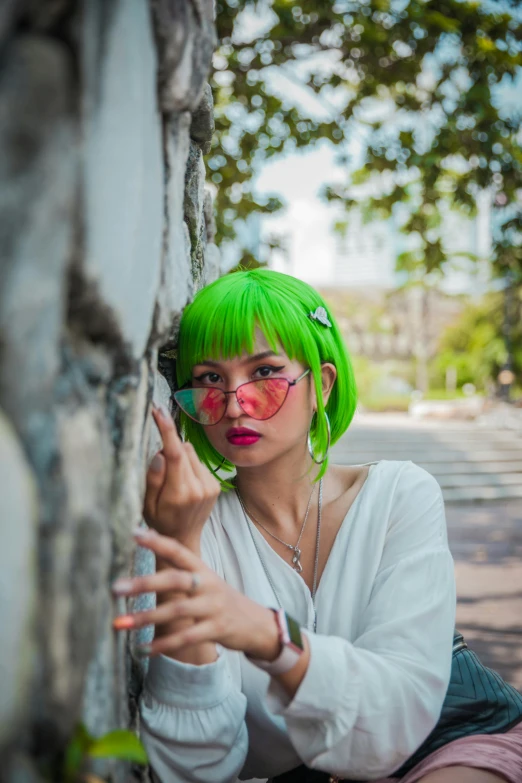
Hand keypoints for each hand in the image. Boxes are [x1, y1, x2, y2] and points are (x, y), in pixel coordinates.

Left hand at [112, 529, 280, 660]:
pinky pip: (187, 638)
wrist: (256, 623)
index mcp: (202, 570)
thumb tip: (149, 539)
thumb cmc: (219, 599)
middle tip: (116, 588)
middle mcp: (208, 585)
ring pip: (177, 611)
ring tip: (120, 624)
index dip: (158, 542)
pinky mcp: (217, 630)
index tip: (134, 534)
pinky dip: (164, 645)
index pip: (179, 551)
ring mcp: (213, 607)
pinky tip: (144, 651)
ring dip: (147, 618)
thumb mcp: (205, 580)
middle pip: (175, 580)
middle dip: (144, 583)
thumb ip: (180, 568)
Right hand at [144, 405, 220, 547]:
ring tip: (172, 479)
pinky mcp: (216, 484)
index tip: (158, 411)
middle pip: (183, 449)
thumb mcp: (146, 504)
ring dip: (180, 457)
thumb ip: (152, 479)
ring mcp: (210, 486)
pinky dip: (188, 465)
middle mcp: (198, 488)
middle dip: (170, 448)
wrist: (183, 539)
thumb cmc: (158, 521)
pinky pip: (198, 461)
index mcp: (179, 494)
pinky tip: (183, 482)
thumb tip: (159, 454)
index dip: (166, 429)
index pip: (174, 454)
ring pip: (192, 452)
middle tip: (159, 466)